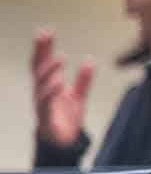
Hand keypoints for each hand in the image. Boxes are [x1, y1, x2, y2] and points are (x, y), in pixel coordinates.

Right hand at [29, 31, 93, 149]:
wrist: (64, 143)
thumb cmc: (66, 118)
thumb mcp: (79, 96)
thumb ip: (83, 80)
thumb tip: (89, 61)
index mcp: (48, 85)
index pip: (43, 61)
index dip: (44, 47)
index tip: (46, 30)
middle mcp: (42, 91)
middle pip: (37, 67)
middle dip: (40, 50)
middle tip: (44, 34)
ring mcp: (42, 102)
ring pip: (41, 83)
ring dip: (50, 69)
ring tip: (59, 57)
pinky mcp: (45, 115)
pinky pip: (46, 101)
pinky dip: (52, 91)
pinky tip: (59, 82)